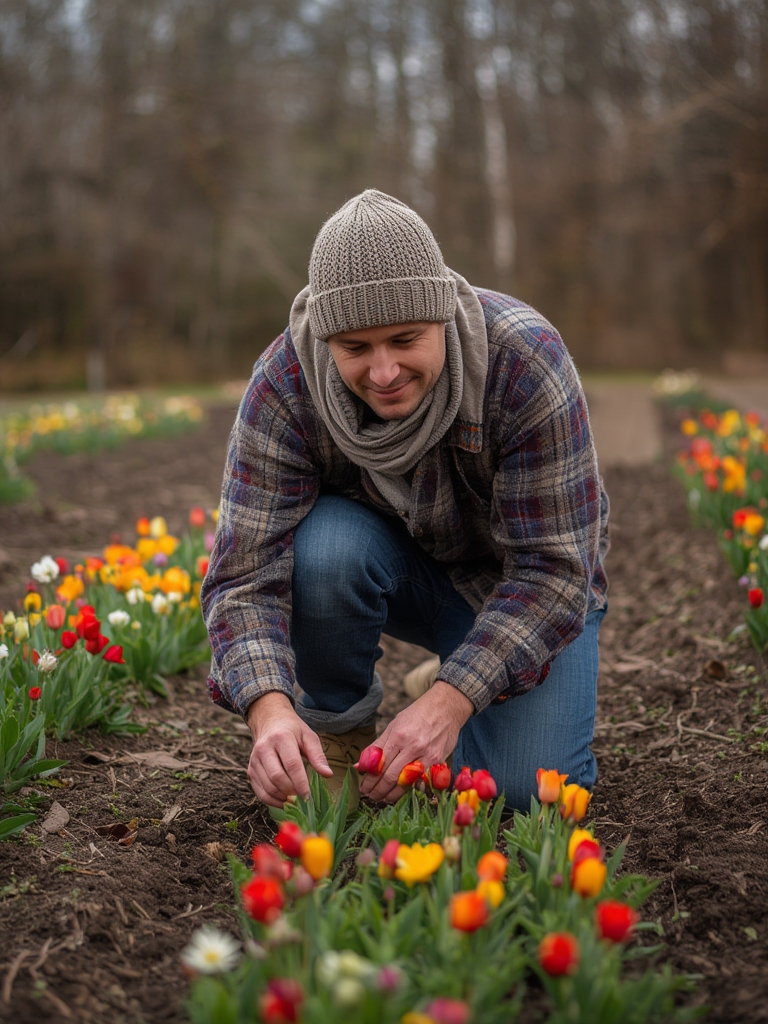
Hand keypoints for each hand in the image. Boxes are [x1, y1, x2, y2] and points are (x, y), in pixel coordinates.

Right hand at [245, 692, 332, 806]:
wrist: (270, 722)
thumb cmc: (293, 730)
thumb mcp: (308, 737)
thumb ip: (318, 756)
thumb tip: (328, 774)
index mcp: (281, 738)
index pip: (292, 765)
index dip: (301, 783)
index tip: (309, 796)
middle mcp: (264, 748)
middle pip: (277, 777)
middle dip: (291, 792)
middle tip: (303, 799)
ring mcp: (254, 760)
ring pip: (267, 787)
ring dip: (282, 798)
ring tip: (295, 800)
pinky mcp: (250, 770)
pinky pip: (259, 791)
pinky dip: (272, 801)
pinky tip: (284, 801)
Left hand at [359, 681, 473, 802]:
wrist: (446, 708)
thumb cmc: (418, 714)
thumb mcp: (394, 725)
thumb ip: (378, 746)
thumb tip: (361, 765)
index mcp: (399, 736)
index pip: (379, 765)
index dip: (369, 780)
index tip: (363, 787)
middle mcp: (413, 747)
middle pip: (391, 777)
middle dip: (377, 790)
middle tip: (370, 796)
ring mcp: (427, 756)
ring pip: (406, 783)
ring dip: (391, 795)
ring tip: (382, 798)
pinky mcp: (438, 762)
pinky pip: (422, 782)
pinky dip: (410, 790)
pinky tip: (401, 793)